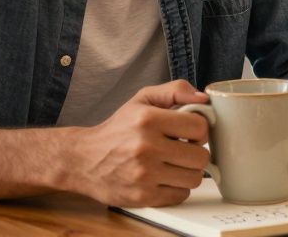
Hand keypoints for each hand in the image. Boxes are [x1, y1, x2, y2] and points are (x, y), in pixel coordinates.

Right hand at [66, 80, 210, 206]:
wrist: (83, 160)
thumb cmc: (117, 129)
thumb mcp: (142, 99)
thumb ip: (175, 91)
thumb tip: (204, 98)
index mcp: (148, 120)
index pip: (199, 127)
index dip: (200, 130)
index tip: (191, 133)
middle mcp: (146, 147)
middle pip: (201, 156)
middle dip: (196, 152)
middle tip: (183, 149)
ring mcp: (144, 174)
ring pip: (194, 178)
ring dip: (188, 171)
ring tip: (174, 164)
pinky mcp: (142, 196)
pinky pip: (180, 195)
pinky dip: (177, 187)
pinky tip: (164, 177)